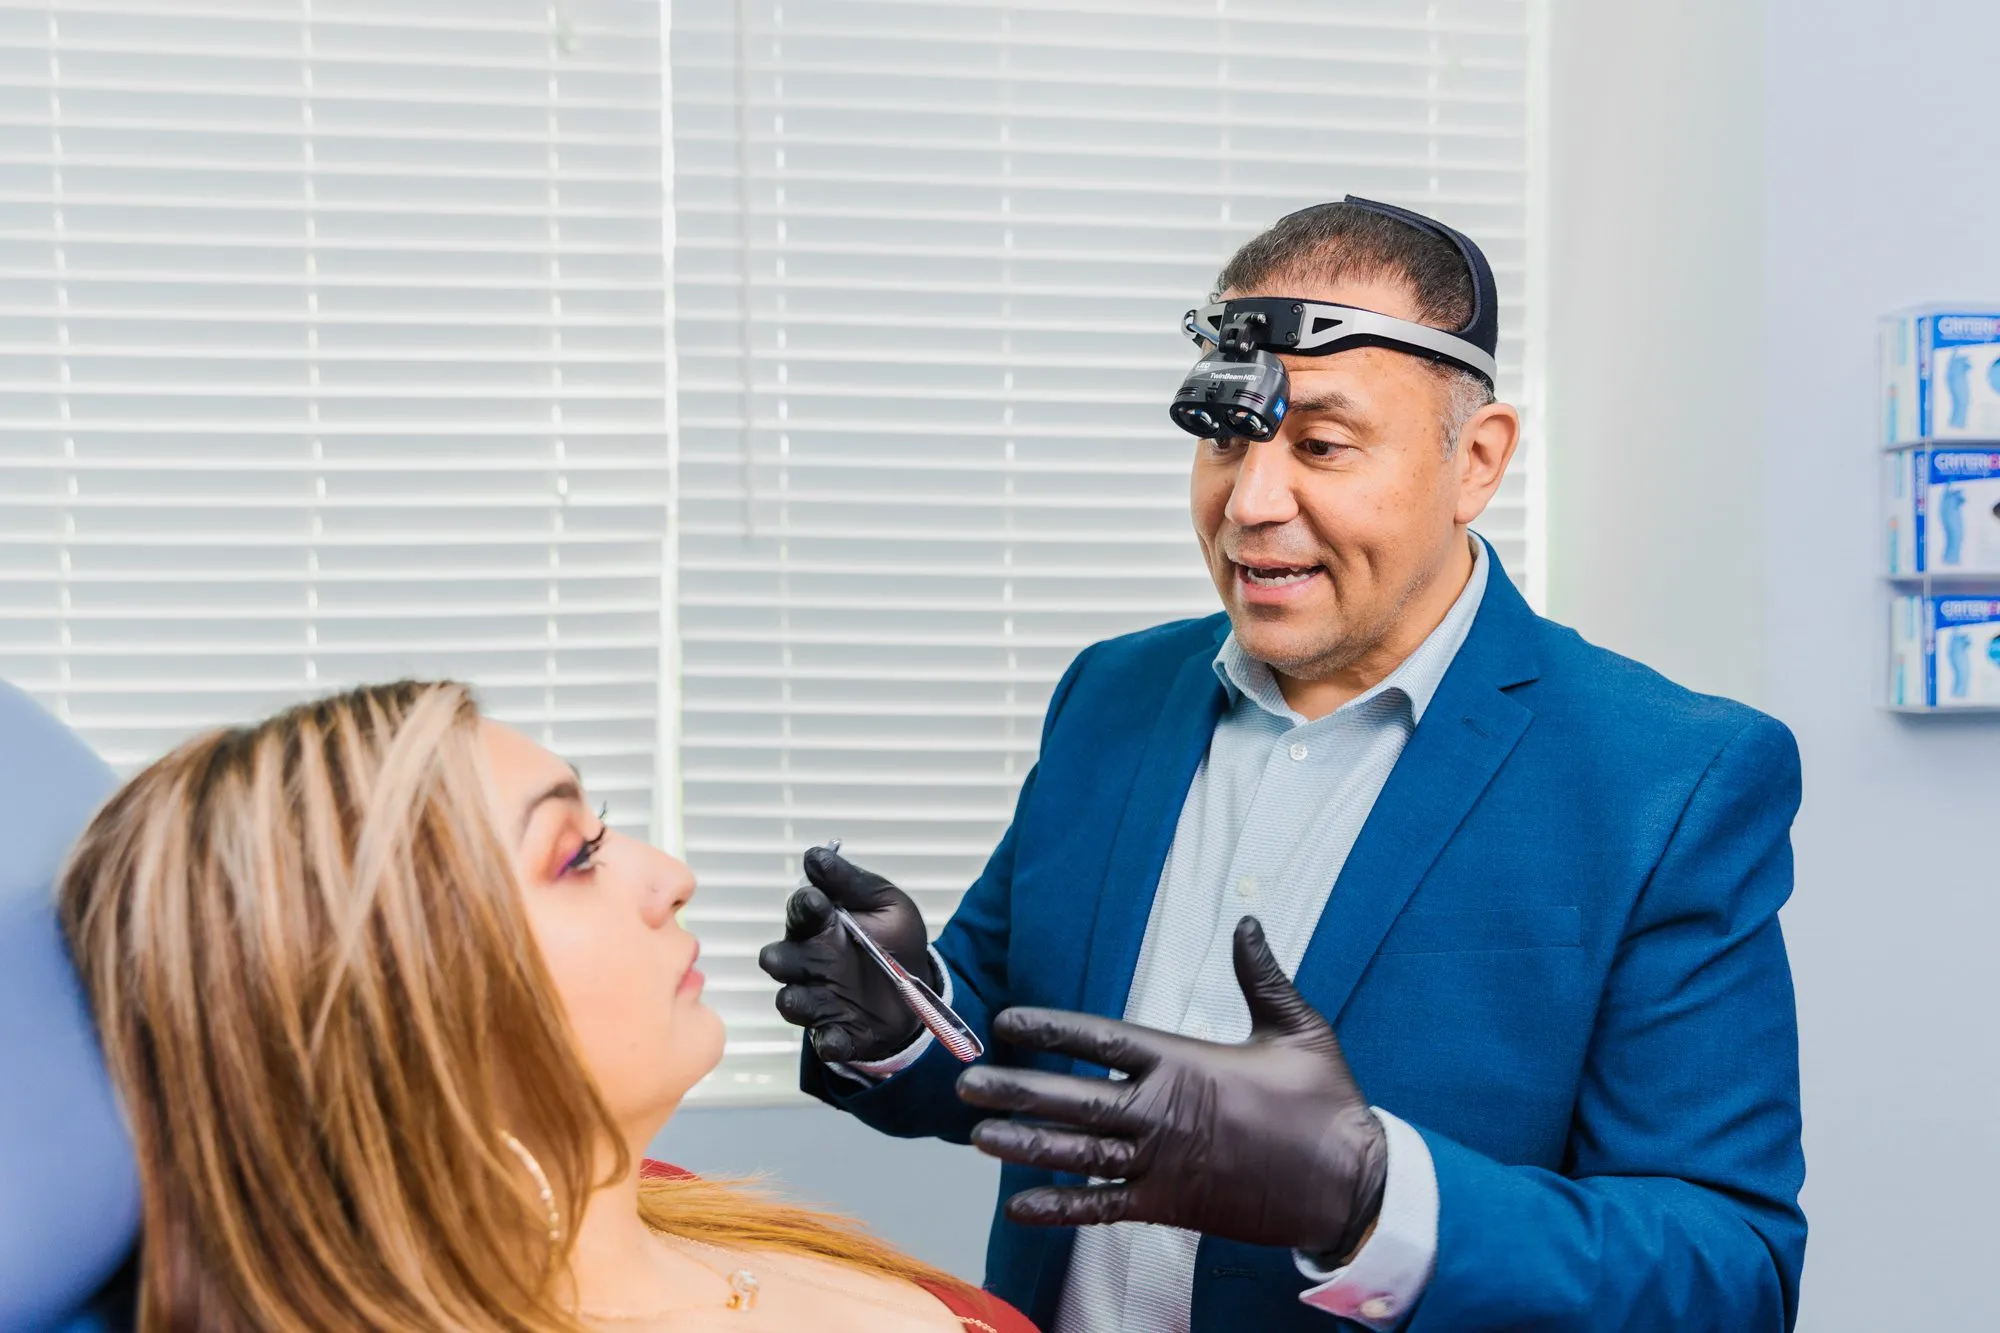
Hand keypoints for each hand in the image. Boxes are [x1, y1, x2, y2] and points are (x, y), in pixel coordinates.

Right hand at [757, 846, 934, 1064]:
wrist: (921, 990)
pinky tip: (836, 1039)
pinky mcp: (837, 1031)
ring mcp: (820, 999)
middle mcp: (811, 963)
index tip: (817, 903)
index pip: (799, 912)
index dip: (804, 908)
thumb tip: (815, 854)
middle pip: (780, 959)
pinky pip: (824, 1040)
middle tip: (805, 955)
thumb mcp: (886, 903)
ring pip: (791, 1001)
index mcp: (821, 927)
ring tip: (804, 999)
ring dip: (796, 1000)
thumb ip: (851, 882)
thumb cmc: (896, 940)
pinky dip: (828, 1041)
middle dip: (786, 958)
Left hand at [957, 916, 1386, 1259]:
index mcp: (1184, 1062)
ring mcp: (1162, 1162)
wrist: (1352, 1183)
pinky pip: (1103, 1207)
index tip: (1007, 1020)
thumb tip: (1248, 920)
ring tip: (977, 1136)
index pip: (1101, 1037)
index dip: (1050, 1028)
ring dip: (1026, 1143)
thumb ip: (1260, 973)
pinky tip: (1019, 1205)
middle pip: (1074, 1096)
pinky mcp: (1170, 1206)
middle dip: (1017, 1088)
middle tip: (966, 1083)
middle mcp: (1163, 1111)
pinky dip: (1061, 1207)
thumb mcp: (1296, 1026)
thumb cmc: (1325, 1103)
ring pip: (1078, 1152)